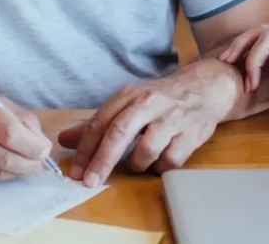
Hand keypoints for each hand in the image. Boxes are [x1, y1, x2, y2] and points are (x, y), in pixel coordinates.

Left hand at [57, 60, 238, 187]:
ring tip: (136, 164)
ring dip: (136, 164)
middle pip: (119, 132)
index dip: (85, 149)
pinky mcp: (191, 133)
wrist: (204, 87)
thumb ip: (97, 123)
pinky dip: (160, 167)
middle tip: (90, 181)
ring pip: (146, 148)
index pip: (100, 122)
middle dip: (102, 161)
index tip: (75, 171)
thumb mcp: (127, 103)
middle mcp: (149, 103)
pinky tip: (158, 162)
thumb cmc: (160, 99)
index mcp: (129, 95)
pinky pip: (171, 159)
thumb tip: (64, 139)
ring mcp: (171, 118)